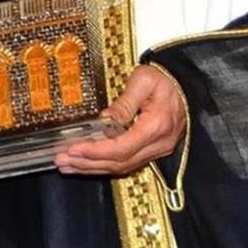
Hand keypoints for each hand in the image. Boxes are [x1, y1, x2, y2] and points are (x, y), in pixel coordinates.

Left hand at [55, 64, 185, 176]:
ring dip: (93, 168)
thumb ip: (123, 102)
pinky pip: (127, 163)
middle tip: (61, 160)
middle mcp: (158, 144)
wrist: (186, 85)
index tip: (73, 149)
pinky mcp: (153, 151)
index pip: (121, 148)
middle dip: (88, 163)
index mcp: (156, 126)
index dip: (95, 152)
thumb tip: (102, 121)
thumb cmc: (165, 79)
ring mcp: (157, 150)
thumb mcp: (143, 81)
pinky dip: (104, 165)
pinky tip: (87, 164)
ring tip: (67, 166)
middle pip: (119, 163)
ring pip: (122, 167)